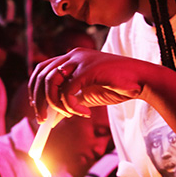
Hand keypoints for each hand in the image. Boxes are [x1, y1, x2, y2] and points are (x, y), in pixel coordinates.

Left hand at [28, 49, 145, 120]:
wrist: (141, 81)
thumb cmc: (116, 87)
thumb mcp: (87, 97)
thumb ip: (68, 104)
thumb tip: (50, 120)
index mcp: (71, 58)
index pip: (42, 69)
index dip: (34, 89)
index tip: (37, 109)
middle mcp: (72, 55)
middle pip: (41, 75)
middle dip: (38, 100)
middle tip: (42, 120)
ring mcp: (80, 60)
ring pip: (51, 82)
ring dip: (55, 104)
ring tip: (69, 115)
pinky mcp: (88, 69)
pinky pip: (68, 90)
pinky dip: (71, 106)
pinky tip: (84, 113)